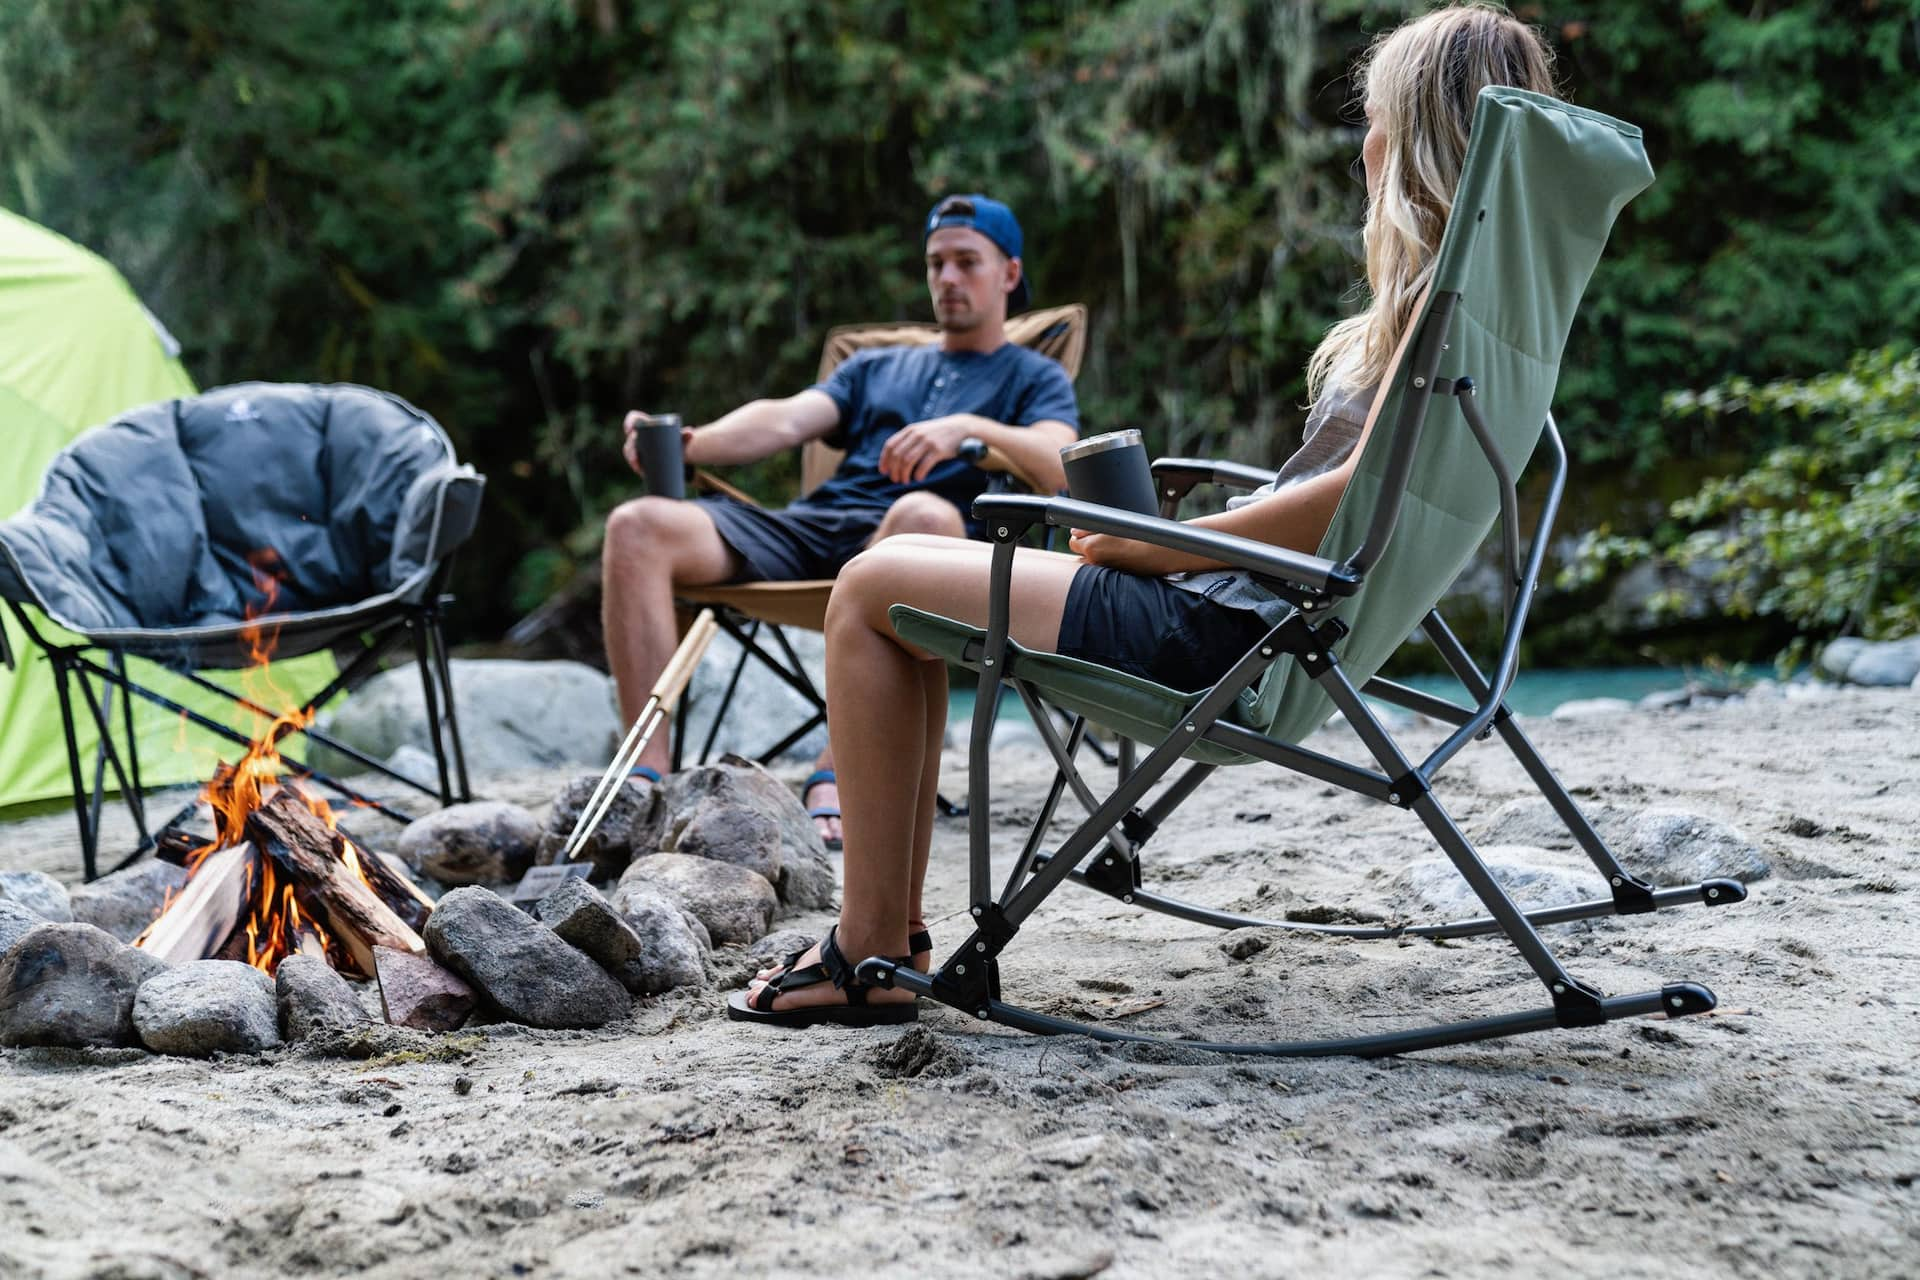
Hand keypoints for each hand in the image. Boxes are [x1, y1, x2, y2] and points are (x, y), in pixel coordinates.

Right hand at [622, 410, 696, 478]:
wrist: (677, 455)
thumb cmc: (676, 441)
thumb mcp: (680, 438)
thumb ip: (685, 435)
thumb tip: (690, 432)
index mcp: (645, 424)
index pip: (633, 418)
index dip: (629, 421)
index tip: (631, 429)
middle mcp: (638, 434)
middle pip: (630, 438)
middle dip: (631, 445)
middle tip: (636, 453)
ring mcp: (637, 446)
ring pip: (629, 450)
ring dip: (631, 457)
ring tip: (637, 464)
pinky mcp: (639, 458)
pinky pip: (633, 460)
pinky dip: (636, 464)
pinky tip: (637, 468)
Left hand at [878, 415, 973, 483]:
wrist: (961, 428)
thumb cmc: (938, 434)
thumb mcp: (921, 431)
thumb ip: (908, 440)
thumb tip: (892, 458)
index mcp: (910, 430)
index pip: (890, 445)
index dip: (885, 460)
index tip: (884, 471)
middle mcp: (917, 434)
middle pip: (898, 456)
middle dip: (894, 470)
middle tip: (895, 480)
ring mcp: (927, 442)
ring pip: (908, 461)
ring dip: (904, 474)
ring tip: (905, 481)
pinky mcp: (938, 450)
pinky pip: (923, 465)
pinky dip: (918, 474)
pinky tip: (919, 478)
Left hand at [1068, 529, 1191, 575]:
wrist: (1156, 553)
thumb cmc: (1137, 535)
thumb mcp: (1111, 525)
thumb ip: (1088, 528)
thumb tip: (1074, 532)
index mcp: (1091, 548)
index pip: (1073, 543)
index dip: (1080, 537)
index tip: (1088, 534)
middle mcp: (1093, 563)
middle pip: (1080, 554)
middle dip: (1086, 548)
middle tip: (1102, 542)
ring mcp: (1101, 572)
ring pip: (1089, 563)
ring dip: (1095, 557)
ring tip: (1112, 550)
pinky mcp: (1110, 578)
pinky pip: (1100, 570)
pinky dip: (1104, 565)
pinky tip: (1117, 558)